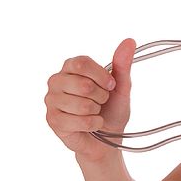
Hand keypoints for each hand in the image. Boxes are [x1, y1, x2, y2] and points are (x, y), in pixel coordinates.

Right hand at [44, 38, 135, 161]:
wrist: (107, 138)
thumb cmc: (111, 110)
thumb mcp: (120, 86)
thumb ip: (122, 64)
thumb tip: (129, 41)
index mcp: (70, 68)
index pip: (81, 63)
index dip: (101, 76)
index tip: (110, 85)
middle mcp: (56, 81)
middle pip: (83, 85)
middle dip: (101, 96)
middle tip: (101, 102)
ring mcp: (51, 101)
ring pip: (82, 105)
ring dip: (97, 111)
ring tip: (94, 112)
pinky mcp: (52, 121)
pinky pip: (81, 121)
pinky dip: (94, 124)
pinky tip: (90, 125)